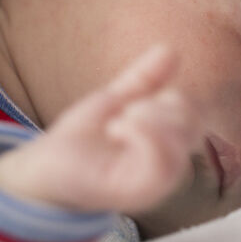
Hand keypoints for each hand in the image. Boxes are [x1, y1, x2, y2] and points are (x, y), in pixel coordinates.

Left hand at [0, 45, 202, 213]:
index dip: (174, 97)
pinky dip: (143, 134)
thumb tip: (169, 49)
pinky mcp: (137, 192)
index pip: (196, 115)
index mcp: (167, 145)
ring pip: (181, 144)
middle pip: (193, 126)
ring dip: (150, 120)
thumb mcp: (115, 100)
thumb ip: (144, 79)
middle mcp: (167, 166)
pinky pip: (161, 164)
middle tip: (127, 110)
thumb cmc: (81, 139)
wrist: (43, 165)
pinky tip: (117, 128)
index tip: (136, 101)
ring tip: (119, 120)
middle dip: (161, 105)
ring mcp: (154, 183)